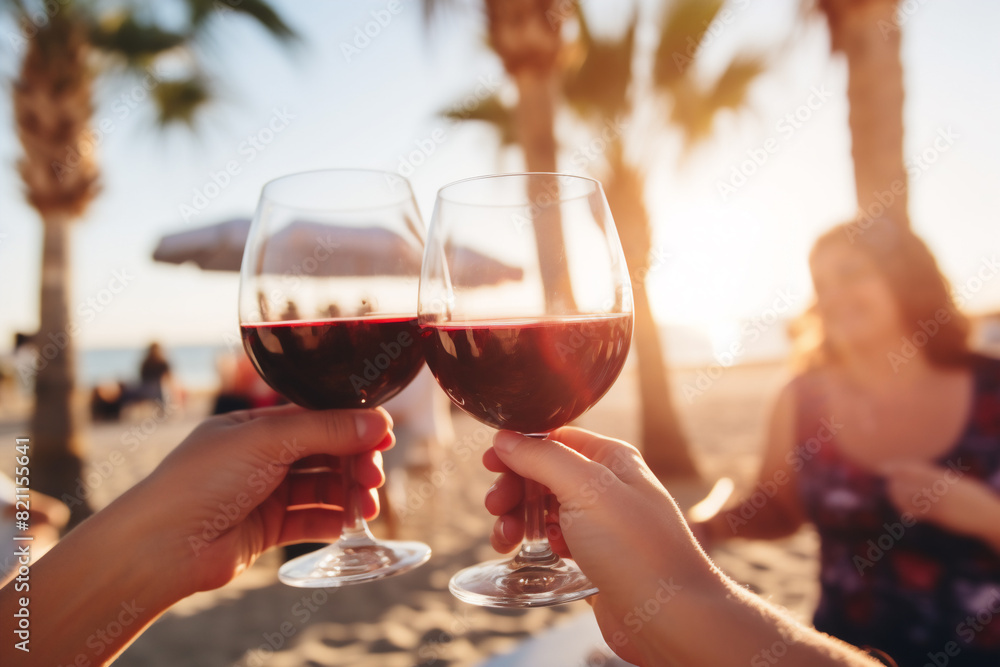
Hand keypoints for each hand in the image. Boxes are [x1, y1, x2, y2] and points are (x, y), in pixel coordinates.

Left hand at [142, 404, 393, 593]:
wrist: (160, 547)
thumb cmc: (201, 482)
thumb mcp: (266, 441)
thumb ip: (325, 429)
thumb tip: (378, 423)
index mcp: (256, 426)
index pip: (317, 418)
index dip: (353, 426)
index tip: (384, 436)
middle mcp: (262, 457)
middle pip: (325, 453)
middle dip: (355, 462)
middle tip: (374, 476)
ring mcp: (265, 493)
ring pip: (322, 488)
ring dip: (348, 494)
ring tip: (365, 506)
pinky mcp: (268, 528)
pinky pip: (311, 521)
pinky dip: (332, 521)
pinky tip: (347, 523)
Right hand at [484, 428, 886, 666]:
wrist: (671, 617)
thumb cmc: (637, 549)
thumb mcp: (585, 489)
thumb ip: (542, 458)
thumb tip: (507, 438)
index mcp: (610, 459)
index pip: (555, 437)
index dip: (519, 447)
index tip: (490, 462)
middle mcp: (607, 486)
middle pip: (544, 473)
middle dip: (514, 487)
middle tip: (494, 507)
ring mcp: (602, 523)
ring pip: (545, 508)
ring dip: (518, 518)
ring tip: (504, 539)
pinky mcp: (595, 556)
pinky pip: (555, 539)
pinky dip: (538, 542)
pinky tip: (537, 552)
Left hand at [884, 460, 999, 549]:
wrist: (990, 516)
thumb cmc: (973, 499)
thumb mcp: (957, 483)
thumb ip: (940, 478)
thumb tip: (920, 472)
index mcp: (945, 477)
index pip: (915, 468)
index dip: (896, 467)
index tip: (882, 467)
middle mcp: (941, 488)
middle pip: (909, 482)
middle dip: (895, 481)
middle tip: (887, 482)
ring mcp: (941, 503)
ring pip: (911, 497)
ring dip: (898, 496)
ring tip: (892, 494)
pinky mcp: (941, 517)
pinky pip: (919, 513)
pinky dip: (908, 510)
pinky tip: (904, 510)